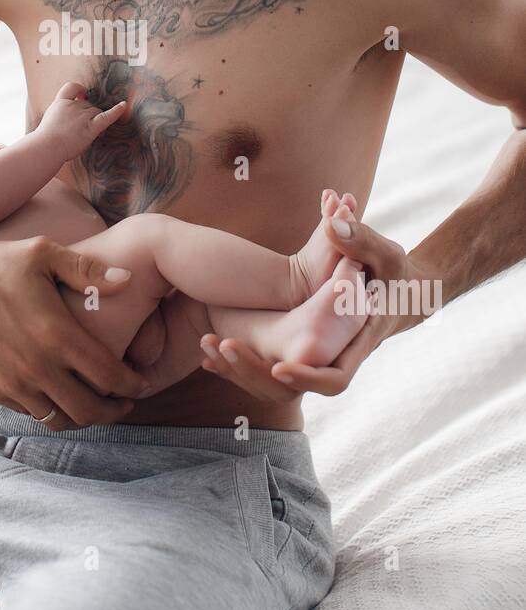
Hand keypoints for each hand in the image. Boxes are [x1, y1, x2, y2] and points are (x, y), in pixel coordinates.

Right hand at [0, 233, 146, 429]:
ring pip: (60, 419)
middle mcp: (38, 367)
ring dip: (83, 417)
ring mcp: (13, 385)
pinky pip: (31, 412)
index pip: (109, 377)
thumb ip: (87, 269)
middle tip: (126, 402)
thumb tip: (128, 278)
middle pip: (89, 411)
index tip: (141, 383)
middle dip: (115, 411)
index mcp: (57, 336)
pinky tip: (59, 392)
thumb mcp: (42, 253)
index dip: (132, 385)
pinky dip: (51, 408)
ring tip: (96, 403)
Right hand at [38, 81, 126, 160]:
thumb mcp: (49, 121)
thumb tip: (70, 119)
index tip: (83, 94)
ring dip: (95, 121)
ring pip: (96, 112)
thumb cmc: (45, 140)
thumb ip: (60, 115)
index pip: (71, 88)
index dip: (79, 89)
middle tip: (79, 131)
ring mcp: (82, 116)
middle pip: (88, 105)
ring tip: (85, 135)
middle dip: (88, 116)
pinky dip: (116, 111)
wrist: (46, 147)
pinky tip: (124, 106)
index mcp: (60, 103)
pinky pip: (106, 117)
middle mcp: (72, 106)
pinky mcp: (90, 127)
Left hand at [200, 214, 432, 398]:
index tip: (279, 367)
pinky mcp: (301, 352)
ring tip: (210, 347)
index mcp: (357, 346)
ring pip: (275, 384)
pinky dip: (241, 364)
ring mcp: (316, 359)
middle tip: (227, 348)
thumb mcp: (384, 255)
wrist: (399, 292)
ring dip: (241, 370)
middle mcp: (335, 360)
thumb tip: (333, 222)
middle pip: (294, 387)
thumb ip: (360, 240)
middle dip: (258, 372)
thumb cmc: (396, 273)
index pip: (333, 379)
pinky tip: (209, 355)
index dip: (306, 378)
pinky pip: (267, 367)